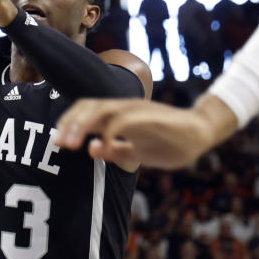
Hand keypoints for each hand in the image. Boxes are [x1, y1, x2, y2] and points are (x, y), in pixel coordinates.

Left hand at [55, 98, 216, 168]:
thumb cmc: (169, 142)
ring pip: (102, 109)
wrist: (200, 133)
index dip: (69, 123)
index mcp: (119, 115)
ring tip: (72, 143)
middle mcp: (125, 108)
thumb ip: (114, 151)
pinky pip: (124, 120)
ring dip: (83, 125)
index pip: (86, 110)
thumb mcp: (136, 152)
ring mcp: (137, 110)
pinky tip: (104, 146)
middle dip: (70, 123)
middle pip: (88, 105)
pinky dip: (109, 132)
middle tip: (59, 144)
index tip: (58, 143)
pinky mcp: (149, 116)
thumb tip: (91, 149)